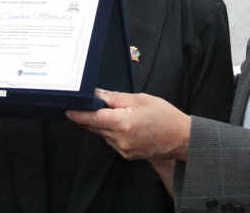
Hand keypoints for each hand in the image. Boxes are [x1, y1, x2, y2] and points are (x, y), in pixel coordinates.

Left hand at [65, 88, 190, 160]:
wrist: (182, 138)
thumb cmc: (164, 116)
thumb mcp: (140, 99)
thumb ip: (115, 98)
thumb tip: (96, 94)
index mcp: (123, 123)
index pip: (93, 118)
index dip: (79, 114)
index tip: (68, 109)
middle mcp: (120, 139)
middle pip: (96, 126)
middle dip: (88, 117)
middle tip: (81, 106)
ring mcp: (123, 149)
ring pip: (103, 134)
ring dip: (100, 124)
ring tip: (108, 112)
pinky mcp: (126, 155)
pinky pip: (111, 141)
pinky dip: (110, 131)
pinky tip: (118, 123)